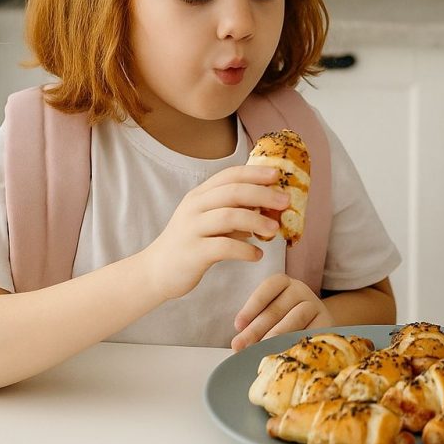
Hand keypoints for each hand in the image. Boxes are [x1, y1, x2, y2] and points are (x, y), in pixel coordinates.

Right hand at [140, 165, 287, 300]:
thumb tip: (269, 209)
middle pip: (233, 192)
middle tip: (286, 202)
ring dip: (256, 222)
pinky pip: (224, 247)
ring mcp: (191, 229)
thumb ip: (235, 213)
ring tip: (274, 230)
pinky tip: (257, 255)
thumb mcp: (210, 222)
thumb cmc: (191, 243)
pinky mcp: (193, 253)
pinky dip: (245, 250)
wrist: (157, 271)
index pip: (229, 175)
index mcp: (199, 195)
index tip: (277, 175)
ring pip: (229, 217)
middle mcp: (194, 207)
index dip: (254, 173)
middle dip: (263, 195)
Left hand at [231, 273, 333, 351]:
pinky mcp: (328, 322)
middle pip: (277, 307)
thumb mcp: (269, 317)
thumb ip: (254, 326)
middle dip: (256, 329)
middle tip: (240, 346)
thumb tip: (238, 346)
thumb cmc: (285, 322)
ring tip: (260, 350)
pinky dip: (297, 341)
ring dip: (276, 334)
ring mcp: (316, 305)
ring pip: (297, 316)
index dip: (252, 306)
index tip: (238, 325)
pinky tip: (284, 352)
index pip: (269, 287)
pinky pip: (312, 330)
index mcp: (284, 283)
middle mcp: (301, 290)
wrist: (318, 328)